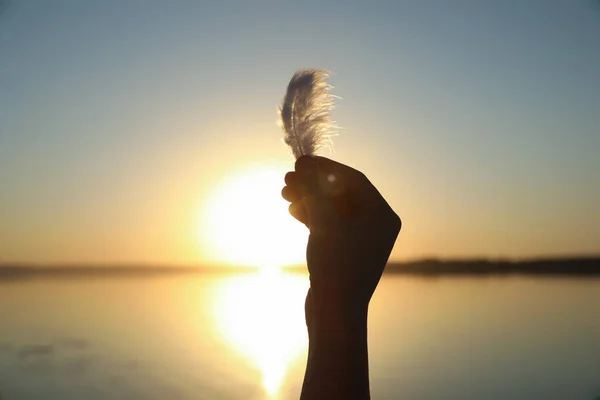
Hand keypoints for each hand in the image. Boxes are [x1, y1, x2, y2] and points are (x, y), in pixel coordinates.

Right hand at [282, 156, 400, 311]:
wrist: (334, 313)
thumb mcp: (324, 222)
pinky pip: (329, 224)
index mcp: (383, 215)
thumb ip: (315, 190)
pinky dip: (311, 215)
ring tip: (284, 192)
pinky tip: (292, 210)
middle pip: (342, 192)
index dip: (326, 167)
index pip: (354, 179)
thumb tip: (305, 165)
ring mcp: (361, 239)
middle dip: (314, 183)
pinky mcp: (345, 251)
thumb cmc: (336, 266)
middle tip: (288, 177)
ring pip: (333, 208)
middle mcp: (376, 225)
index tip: (301, 161)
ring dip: (309, 198)